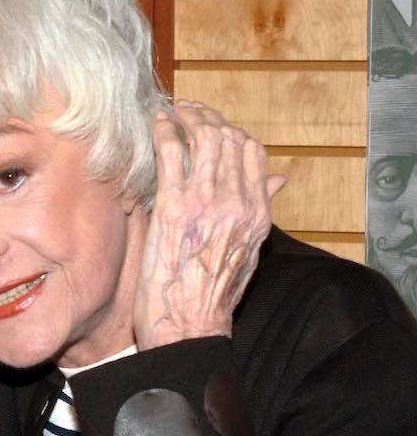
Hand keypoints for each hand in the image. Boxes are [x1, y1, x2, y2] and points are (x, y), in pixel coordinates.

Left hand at [132, 100, 286, 349]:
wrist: (188, 325)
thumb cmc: (208, 294)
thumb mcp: (247, 252)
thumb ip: (258, 212)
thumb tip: (279, 179)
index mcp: (257, 214)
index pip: (253, 153)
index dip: (232, 130)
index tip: (212, 123)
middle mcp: (238, 204)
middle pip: (229, 139)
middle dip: (206, 117)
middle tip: (186, 110)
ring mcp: (207, 204)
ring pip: (204, 139)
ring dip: (186, 118)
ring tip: (170, 113)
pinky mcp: (174, 208)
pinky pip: (171, 154)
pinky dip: (163, 132)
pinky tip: (155, 126)